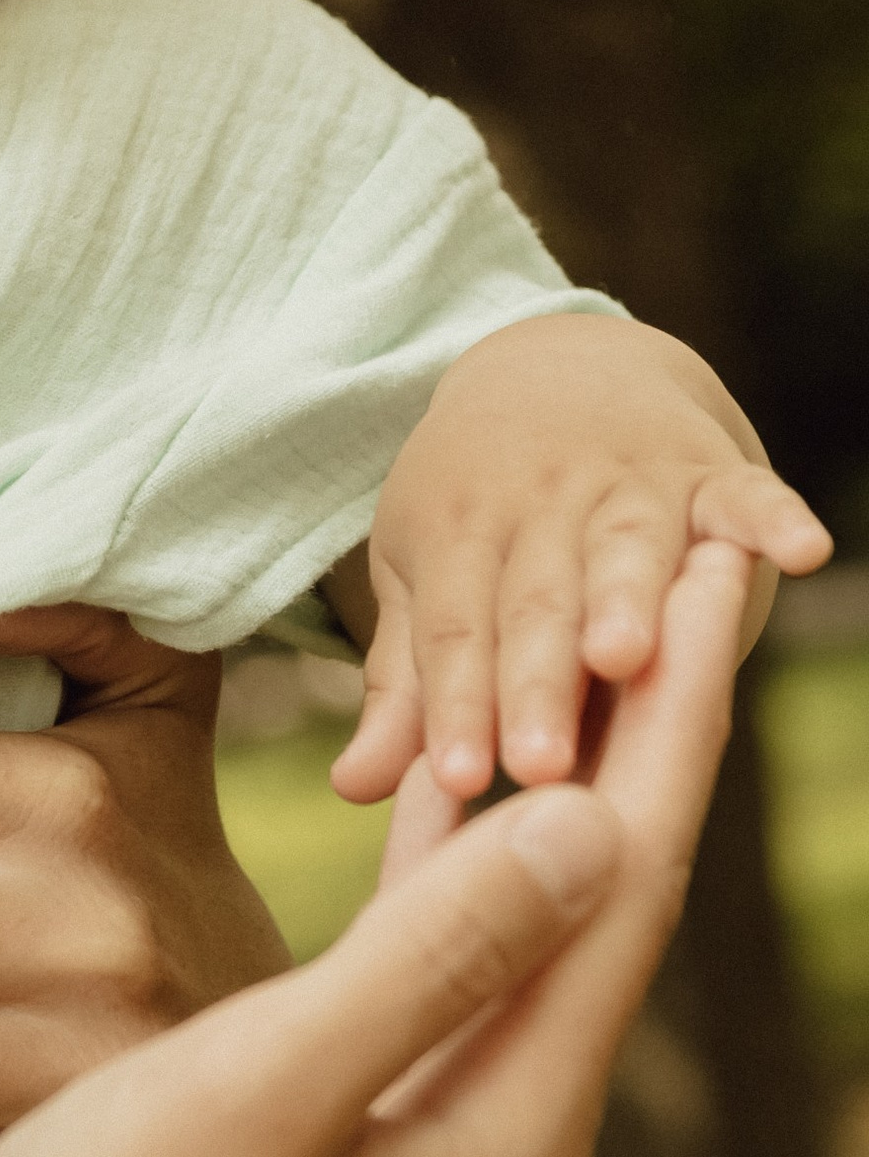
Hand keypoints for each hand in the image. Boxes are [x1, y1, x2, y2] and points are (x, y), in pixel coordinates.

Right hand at [0, 536, 751, 1156]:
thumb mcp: (254, 1100)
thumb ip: (428, 961)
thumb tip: (595, 828)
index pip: (623, 899)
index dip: (667, 723)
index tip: (708, 570)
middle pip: (595, 927)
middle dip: (631, 745)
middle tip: (667, 573)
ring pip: (520, 965)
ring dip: (546, 809)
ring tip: (582, 660)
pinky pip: (445, 1016)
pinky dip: (452, 898)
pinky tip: (443, 823)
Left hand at [328, 313, 823, 810]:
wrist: (557, 366)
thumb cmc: (476, 504)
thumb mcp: (423, 576)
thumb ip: (409, 687)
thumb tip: (353, 789)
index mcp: (456, 534)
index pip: (454, 630)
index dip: (457, 705)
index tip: (459, 780)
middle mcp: (538, 503)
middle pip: (537, 602)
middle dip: (538, 681)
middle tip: (539, 762)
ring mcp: (627, 483)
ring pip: (627, 548)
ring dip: (628, 599)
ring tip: (626, 659)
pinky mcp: (708, 470)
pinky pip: (744, 495)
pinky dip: (772, 517)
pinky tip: (803, 550)